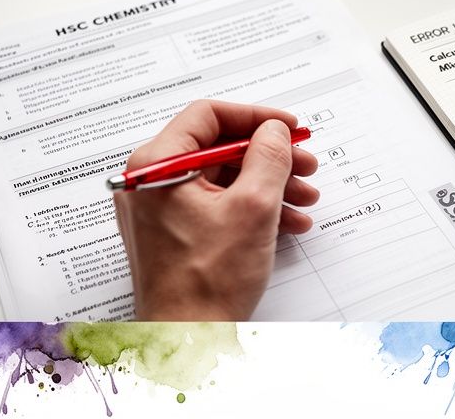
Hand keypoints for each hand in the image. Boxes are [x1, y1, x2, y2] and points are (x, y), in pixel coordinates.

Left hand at [113, 100, 319, 320]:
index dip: (255, 117)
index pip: (208, 116)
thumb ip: (269, 157)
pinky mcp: (172, 232)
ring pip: (222, 179)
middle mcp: (150, 182)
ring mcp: (160, 209)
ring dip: (269, 184)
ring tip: (303, 198)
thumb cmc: (205, 284)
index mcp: (156, 165)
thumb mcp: (253, 208)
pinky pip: (216, 205)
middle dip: (269, 157)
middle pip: (219, 148)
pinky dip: (251, 208)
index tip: (287, 127)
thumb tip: (274, 131)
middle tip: (304, 165)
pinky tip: (287, 222)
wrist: (187, 338)